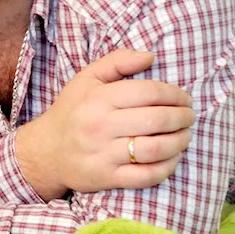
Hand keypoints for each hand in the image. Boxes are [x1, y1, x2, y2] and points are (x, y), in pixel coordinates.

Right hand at [16, 49, 194, 200]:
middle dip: (182, 117)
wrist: (45, 151)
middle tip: (189, 116)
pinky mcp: (107, 177)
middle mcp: (100, 125)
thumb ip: (117, 62)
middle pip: (156, 120)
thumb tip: (151, 56)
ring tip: (185, 136)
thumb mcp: (86, 79)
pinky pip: (146, 175)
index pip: (148, 92)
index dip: (174, 94)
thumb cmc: (72, 111)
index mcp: (97, 98)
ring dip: (179, 142)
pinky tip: (173, 156)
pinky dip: (167, 166)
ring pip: (154, 148)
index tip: (184, 98)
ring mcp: (103, 153)